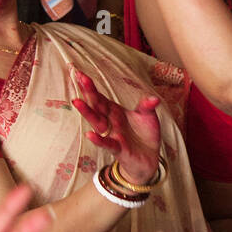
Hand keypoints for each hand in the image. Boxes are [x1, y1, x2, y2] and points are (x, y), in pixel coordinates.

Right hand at [70, 68, 161, 184]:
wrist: (148, 158)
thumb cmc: (144, 135)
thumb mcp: (148, 117)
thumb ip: (147, 107)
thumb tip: (154, 99)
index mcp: (114, 111)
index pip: (100, 97)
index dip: (90, 86)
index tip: (79, 73)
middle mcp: (110, 121)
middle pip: (96, 105)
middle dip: (88, 92)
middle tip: (79, 77)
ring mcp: (112, 134)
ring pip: (97, 122)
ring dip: (87, 112)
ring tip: (77, 102)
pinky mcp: (117, 148)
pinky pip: (107, 143)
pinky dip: (99, 140)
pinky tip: (90, 134)